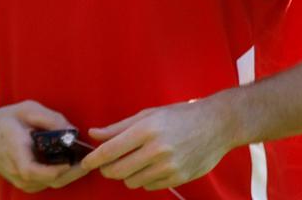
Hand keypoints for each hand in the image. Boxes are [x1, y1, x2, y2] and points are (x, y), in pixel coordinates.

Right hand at [0, 100, 89, 192]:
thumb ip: (50, 118)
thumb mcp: (26, 110)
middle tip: (93, 157)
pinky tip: (72, 159)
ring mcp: (23, 182)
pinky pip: (50, 182)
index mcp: (17, 155)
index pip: (39, 171)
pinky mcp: (28, 184)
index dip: (62, 167)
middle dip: (76, 170)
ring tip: (85, 155)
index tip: (79, 156)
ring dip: (71, 171)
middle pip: (54, 180)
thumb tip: (73, 131)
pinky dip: (63, 172)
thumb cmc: (5, 121)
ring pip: (54, 183)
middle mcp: (20, 174)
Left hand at [81, 99, 234, 190]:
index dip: (93, 159)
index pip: (110, 150)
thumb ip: (119, 126)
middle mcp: (157, 150)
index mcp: (146, 130)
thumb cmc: (179, 116)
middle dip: (107, 169)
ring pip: (132, 181)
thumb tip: (94, 134)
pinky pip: (149, 186)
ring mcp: (169, 166)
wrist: (216, 125)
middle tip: (108, 164)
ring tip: (135, 161)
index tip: (85, 163)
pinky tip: (151, 167)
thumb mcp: (148, 114)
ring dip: (127, 175)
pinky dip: (144, 180)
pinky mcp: (178, 178)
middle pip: (117, 170)